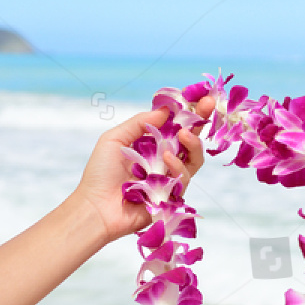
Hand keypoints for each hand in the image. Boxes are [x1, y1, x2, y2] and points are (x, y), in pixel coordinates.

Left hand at [69, 101, 208, 242]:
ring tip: (183, 135)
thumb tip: (167, 109)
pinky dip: (177, 165)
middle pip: (190, 139)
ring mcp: (169, 178)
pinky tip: (166, 159)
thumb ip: (140, 123)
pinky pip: (184, 178)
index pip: (173, 124)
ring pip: (193, 158)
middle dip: (200, 120)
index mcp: (150, 144)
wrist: (96, 208)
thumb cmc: (100, 174)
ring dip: (192, 144)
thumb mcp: (115, 139)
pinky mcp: (173, 195)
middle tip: (207, 105)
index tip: (200, 96)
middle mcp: (162, 160)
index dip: (187, 111)